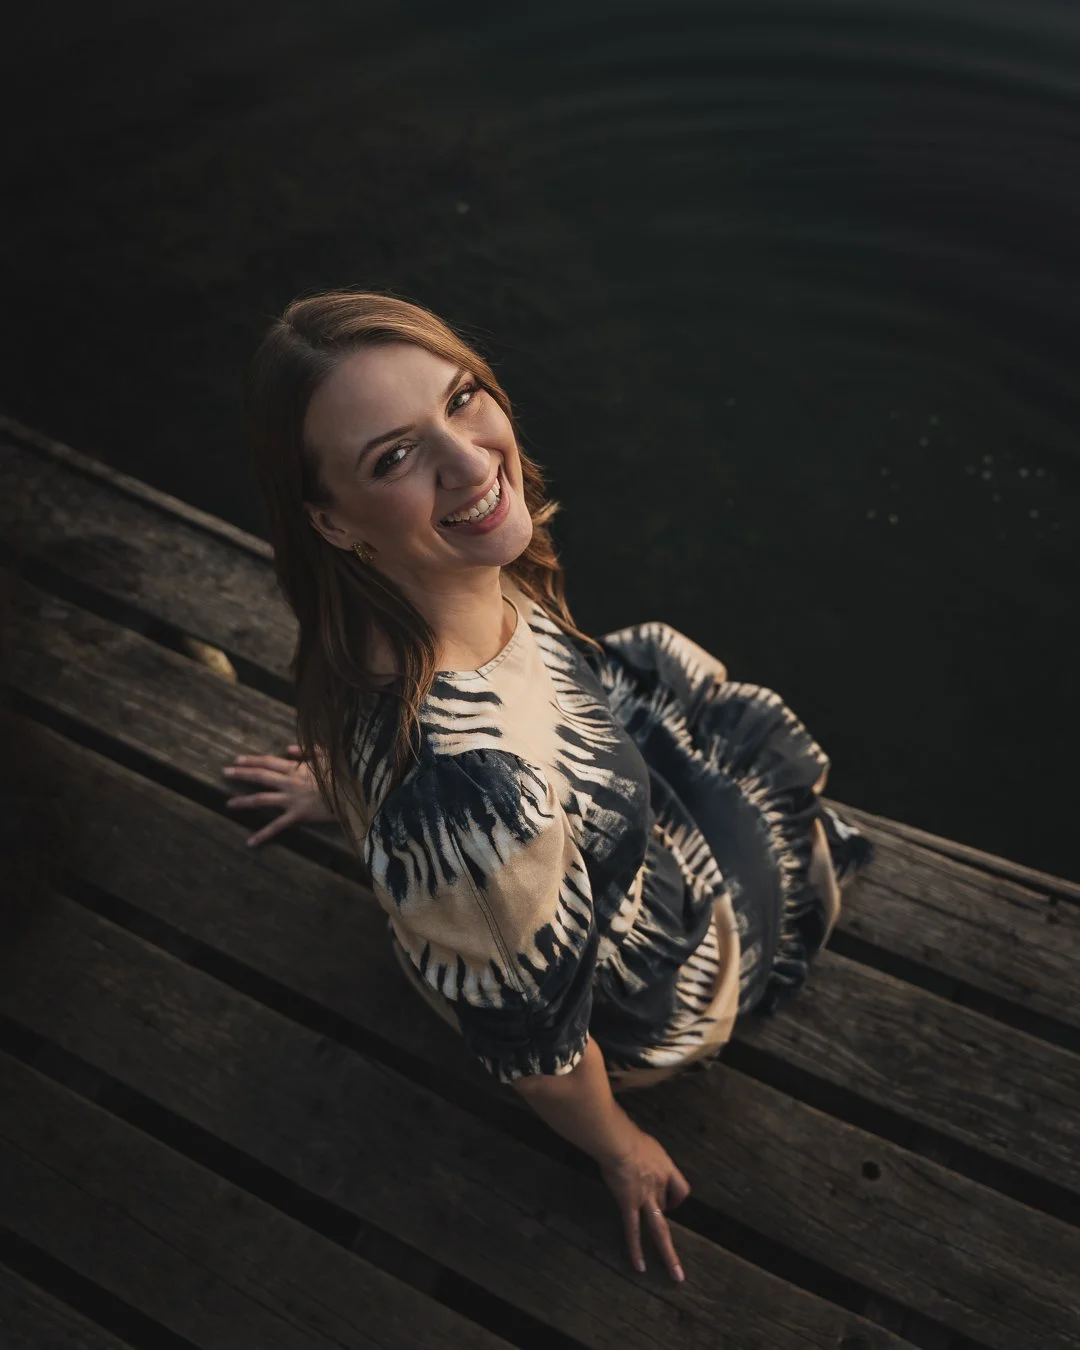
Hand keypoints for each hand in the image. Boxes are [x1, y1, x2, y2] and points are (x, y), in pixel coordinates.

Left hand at [221, 743, 335, 846]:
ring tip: (228, 803)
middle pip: (260, 776)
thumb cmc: (342, 775)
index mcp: (296, 769)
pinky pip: (277, 826)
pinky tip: (250, 841)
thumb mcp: (327, 756)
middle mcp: (289, 782)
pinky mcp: (297, 815)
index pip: (268, 762)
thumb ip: (307, 750)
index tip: (236, 760)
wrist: (352, 794)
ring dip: (243, 801)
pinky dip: (263, 834)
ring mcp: (291, 799)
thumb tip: (287, 748)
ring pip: (262, 799)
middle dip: (241, 774)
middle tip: (224, 773)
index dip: (252, 760)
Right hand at [598, 1127, 690, 1282]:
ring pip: (660, 1229)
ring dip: (668, 1252)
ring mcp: (646, 1198)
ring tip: (675, 1274)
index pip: (681, 1188)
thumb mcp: (645, 1142)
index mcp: (665, 1168)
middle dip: (669, 1224)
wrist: (619, 1141)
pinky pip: (633, 1230)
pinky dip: (636, 1248)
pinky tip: (639, 1266)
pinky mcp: (629, 1205)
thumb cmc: (627, 1135)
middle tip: (677, 1250)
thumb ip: (645, 1152)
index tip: (667, 1200)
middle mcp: (660, 1186)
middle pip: (670, 1210)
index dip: (675, 1198)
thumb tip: (638, 1152)